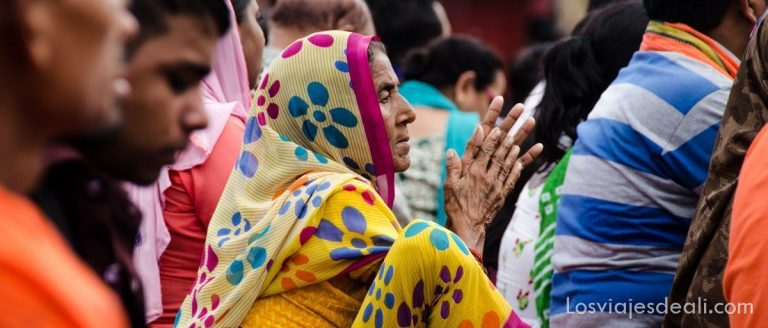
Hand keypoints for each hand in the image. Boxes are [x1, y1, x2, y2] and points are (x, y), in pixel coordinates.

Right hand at [444, 97, 542, 254]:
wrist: (468, 228)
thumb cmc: (455, 206)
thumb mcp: (449, 186)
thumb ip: (453, 167)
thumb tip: (453, 150)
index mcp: (472, 171)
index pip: (484, 146)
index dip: (492, 129)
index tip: (499, 113)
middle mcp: (487, 174)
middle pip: (501, 145)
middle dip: (511, 124)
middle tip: (521, 108)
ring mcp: (498, 182)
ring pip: (511, 156)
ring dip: (522, 137)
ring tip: (530, 121)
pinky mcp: (504, 191)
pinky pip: (516, 173)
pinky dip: (524, 160)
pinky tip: (533, 148)